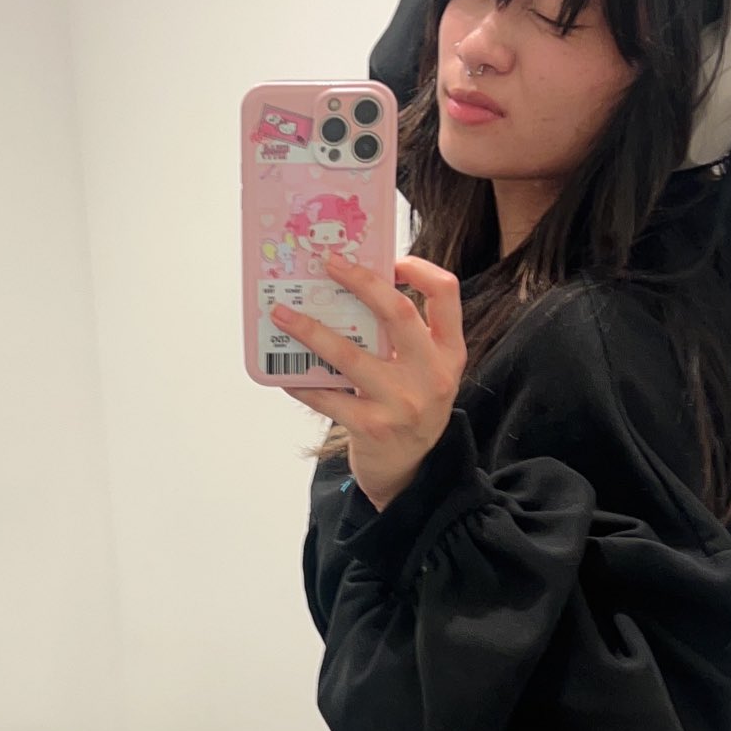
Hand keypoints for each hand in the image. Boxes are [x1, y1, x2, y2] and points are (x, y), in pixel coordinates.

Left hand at [274, 254, 465, 510]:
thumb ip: (407, 337)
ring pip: (349, 354)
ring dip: (310, 330)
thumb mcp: (425, 372)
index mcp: (449, 353)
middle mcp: (431, 375)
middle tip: (328, 263)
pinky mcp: (371, 427)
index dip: (419, 269)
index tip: (390, 259)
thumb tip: (357, 287)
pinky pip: (326, 396)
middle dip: (360, 281)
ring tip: (281, 313)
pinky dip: (300, 381)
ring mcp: (402, 403)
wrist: (411, 471)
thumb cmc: (411, 408)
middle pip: (398, 312)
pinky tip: (282, 372)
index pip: (446, 295)